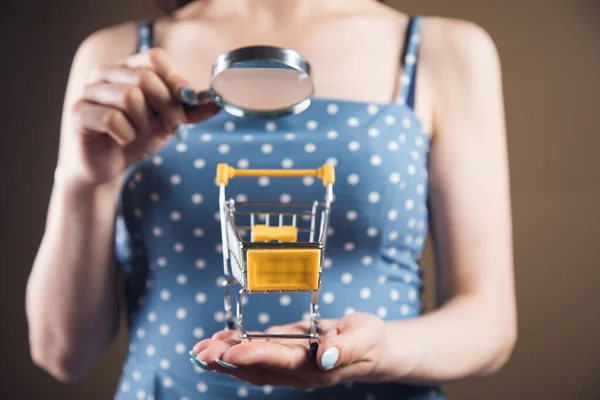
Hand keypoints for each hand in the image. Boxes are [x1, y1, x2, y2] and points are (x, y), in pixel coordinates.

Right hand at [61, 48, 217, 185]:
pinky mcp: (79, 113)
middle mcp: (105, 73)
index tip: (186, 102)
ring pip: (129, 96)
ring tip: (139, 133)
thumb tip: (216, 103)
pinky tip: (122, 139)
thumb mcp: (168, 121)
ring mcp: (89, 91)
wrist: (108, 166)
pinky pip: (112, 118)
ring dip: (144, 123)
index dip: (175, 81)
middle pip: (146, 78)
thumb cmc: (136, 138)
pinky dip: (126, 134)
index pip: (155, 58)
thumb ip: (188, 110)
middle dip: (167, 108)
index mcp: (127, 68)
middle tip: (172, 128)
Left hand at [191, 313, 390, 389]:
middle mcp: (300, 373)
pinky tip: (218, 343)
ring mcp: (291, 368)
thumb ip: (345, 348)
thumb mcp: (366, 336)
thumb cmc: (370, 339)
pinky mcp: (286, 359)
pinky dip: (235, 352)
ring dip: (225, 360)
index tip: (232, 350)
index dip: (256, 355)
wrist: (372, 349)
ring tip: (199, 351)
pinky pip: (257, 360)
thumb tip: (324, 358)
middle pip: (259, 369)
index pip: (282, 361)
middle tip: (201, 352)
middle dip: (228, 360)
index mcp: (318, 367)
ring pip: (253, 368)